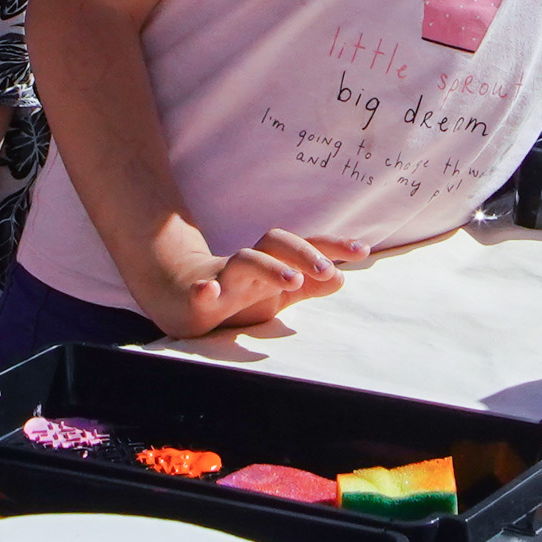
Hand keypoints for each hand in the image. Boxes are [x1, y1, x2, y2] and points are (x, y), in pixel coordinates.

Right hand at [191, 232, 347, 334]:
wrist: (179, 295)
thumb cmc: (236, 294)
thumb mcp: (277, 294)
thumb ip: (307, 287)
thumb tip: (341, 277)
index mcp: (272, 264)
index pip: (304, 247)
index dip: (332, 246)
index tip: (362, 250)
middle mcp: (250, 265)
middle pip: (275, 243)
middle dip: (303, 253)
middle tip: (327, 270)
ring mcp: (223, 278)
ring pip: (245, 261)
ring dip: (269, 267)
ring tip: (293, 280)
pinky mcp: (198, 297)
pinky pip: (199, 291)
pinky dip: (203, 290)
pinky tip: (207, 292)